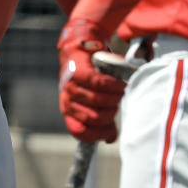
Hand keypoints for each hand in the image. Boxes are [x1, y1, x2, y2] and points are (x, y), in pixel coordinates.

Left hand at [58, 19, 126, 142]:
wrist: (82, 48)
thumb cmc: (91, 78)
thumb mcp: (93, 100)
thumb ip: (101, 119)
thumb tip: (109, 139)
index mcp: (69, 111)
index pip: (79, 132)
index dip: (96, 135)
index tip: (111, 130)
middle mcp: (67, 100)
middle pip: (94, 117)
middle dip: (111, 111)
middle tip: (117, 101)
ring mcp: (71, 86)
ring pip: (98, 100)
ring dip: (115, 97)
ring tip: (120, 90)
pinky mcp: (78, 72)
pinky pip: (99, 84)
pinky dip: (113, 85)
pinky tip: (120, 83)